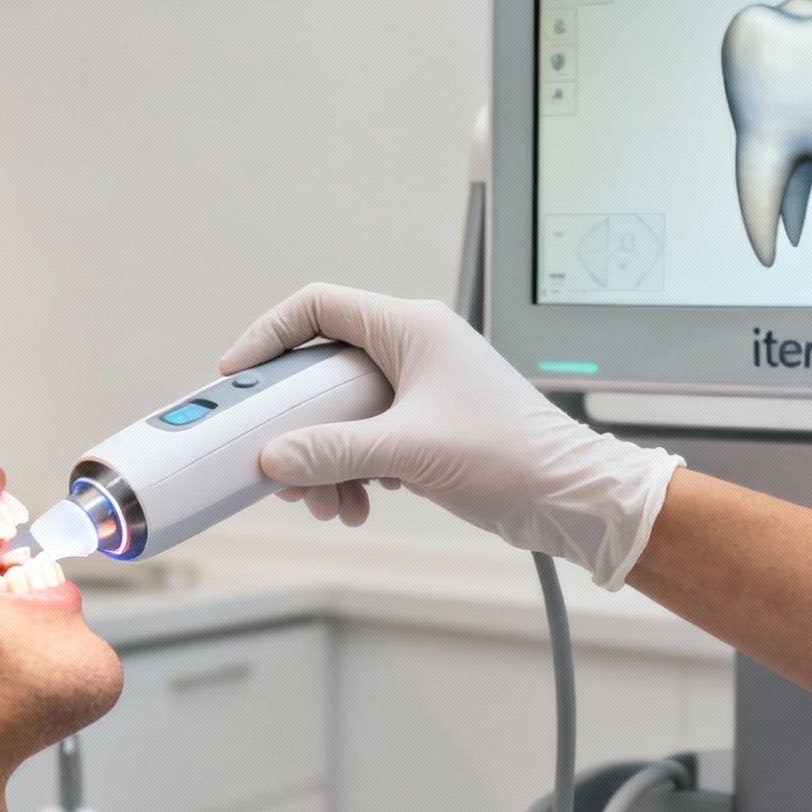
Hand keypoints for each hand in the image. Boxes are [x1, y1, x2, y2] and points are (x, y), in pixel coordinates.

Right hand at [220, 284, 682, 587]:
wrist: (571, 498)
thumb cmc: (512, 457)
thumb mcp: (409, 452)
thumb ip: (334, 451)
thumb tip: (273, 457)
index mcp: (412, 328)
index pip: (319, 307)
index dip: (271, 335)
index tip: (239, 375)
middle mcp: (414, 349)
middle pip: (324, 371)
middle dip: (297, 425)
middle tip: (278, 463)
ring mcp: (421, 388)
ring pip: (343, 413)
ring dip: (324, 459)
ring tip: (327, 503)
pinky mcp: (428, 426)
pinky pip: (367, 439)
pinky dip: (353, 472)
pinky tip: (358, 504)